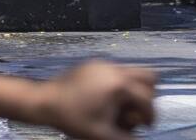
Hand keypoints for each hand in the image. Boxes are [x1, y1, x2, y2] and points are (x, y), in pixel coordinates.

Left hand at [36, 61, 155, 138]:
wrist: (44, 101)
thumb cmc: (73, 118)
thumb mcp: (102, 134)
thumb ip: (127, 139)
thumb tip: (141, 138)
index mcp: (119, 85)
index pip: (148, 100)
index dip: (150, 117)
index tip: (145, 126)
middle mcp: (113, 69)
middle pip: (149, 76)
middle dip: (146, 95)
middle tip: (135, 110)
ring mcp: (102, 63)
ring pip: (133, 70)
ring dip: (133, 88)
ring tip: (121, 105)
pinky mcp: (92, 64)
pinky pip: (116, 70)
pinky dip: (118, 83)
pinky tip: (105, 98)